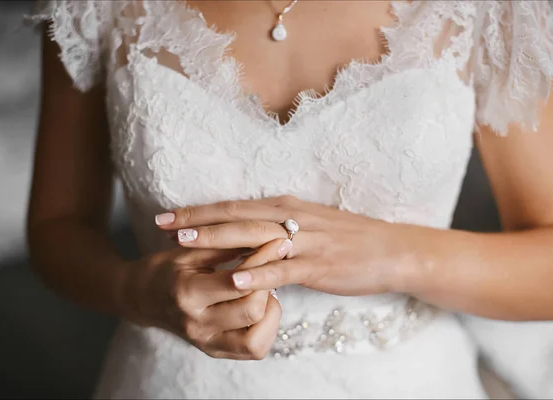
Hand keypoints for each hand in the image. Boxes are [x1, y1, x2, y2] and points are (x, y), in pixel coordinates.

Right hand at [120, 238, 291, 359]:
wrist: (140, 298)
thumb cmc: (166, 269)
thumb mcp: (190, 251)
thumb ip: (224, 245)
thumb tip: (263, 234)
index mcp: (186, 293)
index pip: (238, 281)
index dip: (263, 259)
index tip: (279, 242)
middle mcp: (196, 324)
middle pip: (252, 310)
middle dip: (268, 283)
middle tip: (272, 264)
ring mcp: (206, 342)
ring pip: (257, 338)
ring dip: (269, 310)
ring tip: (263, 289)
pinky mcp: (215, 351)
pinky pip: (254, 350)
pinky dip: (266, 328)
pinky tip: (261, 306)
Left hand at [155, 196, 406, 295]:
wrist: (390, 249)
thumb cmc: (349, 237)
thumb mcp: (310, 224)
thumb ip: (278, 226)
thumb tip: (249, 233)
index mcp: (286, 207)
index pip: (235, 206)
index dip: (200, 210)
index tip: (169, 214)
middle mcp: (290, 219)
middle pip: (235, 217)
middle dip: (197, 220)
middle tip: (162, 223)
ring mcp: (303, 241)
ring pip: (252, 238)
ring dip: (217, 240)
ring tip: (185, 244)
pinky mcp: (316, 265)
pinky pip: (282, 269)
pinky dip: (257, 273)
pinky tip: (235, 278)